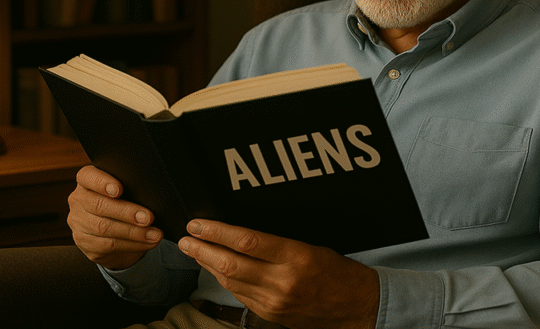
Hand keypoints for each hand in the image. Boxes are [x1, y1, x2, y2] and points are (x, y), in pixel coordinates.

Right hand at [66, 165, 162, 269]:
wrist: (112, 229)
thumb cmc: (123, 202)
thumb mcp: (125, 190)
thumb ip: (130, 188)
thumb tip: (151, 197)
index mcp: (86, 180)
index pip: (88, 177)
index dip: (102, 183)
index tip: (119, 190)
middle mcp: (78, 200)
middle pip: (99, 206)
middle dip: (127, 213)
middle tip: (148, 218)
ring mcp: (78, 222)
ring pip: (104, 228)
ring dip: (134, 233)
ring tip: (154, 234)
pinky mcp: (84, 242)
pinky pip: (108, 245)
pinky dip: (132, 244)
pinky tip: (147, 242)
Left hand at [179, 220, 378, 328]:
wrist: (355, 307)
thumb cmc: (336, 271)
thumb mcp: (310, 246)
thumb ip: (276, 243)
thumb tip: (239, 235)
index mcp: (296, 257)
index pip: (246, 241)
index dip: (216, 232)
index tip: (198, 224)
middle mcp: (283, 281)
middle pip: (231, 263)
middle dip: (202, 250)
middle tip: (185, 238)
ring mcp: (274, 301)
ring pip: (230, 281)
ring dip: (208, 265)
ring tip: (193, 250)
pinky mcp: (270, 314)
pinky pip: (239, 294)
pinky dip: (224, 279)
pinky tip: (216, 268)